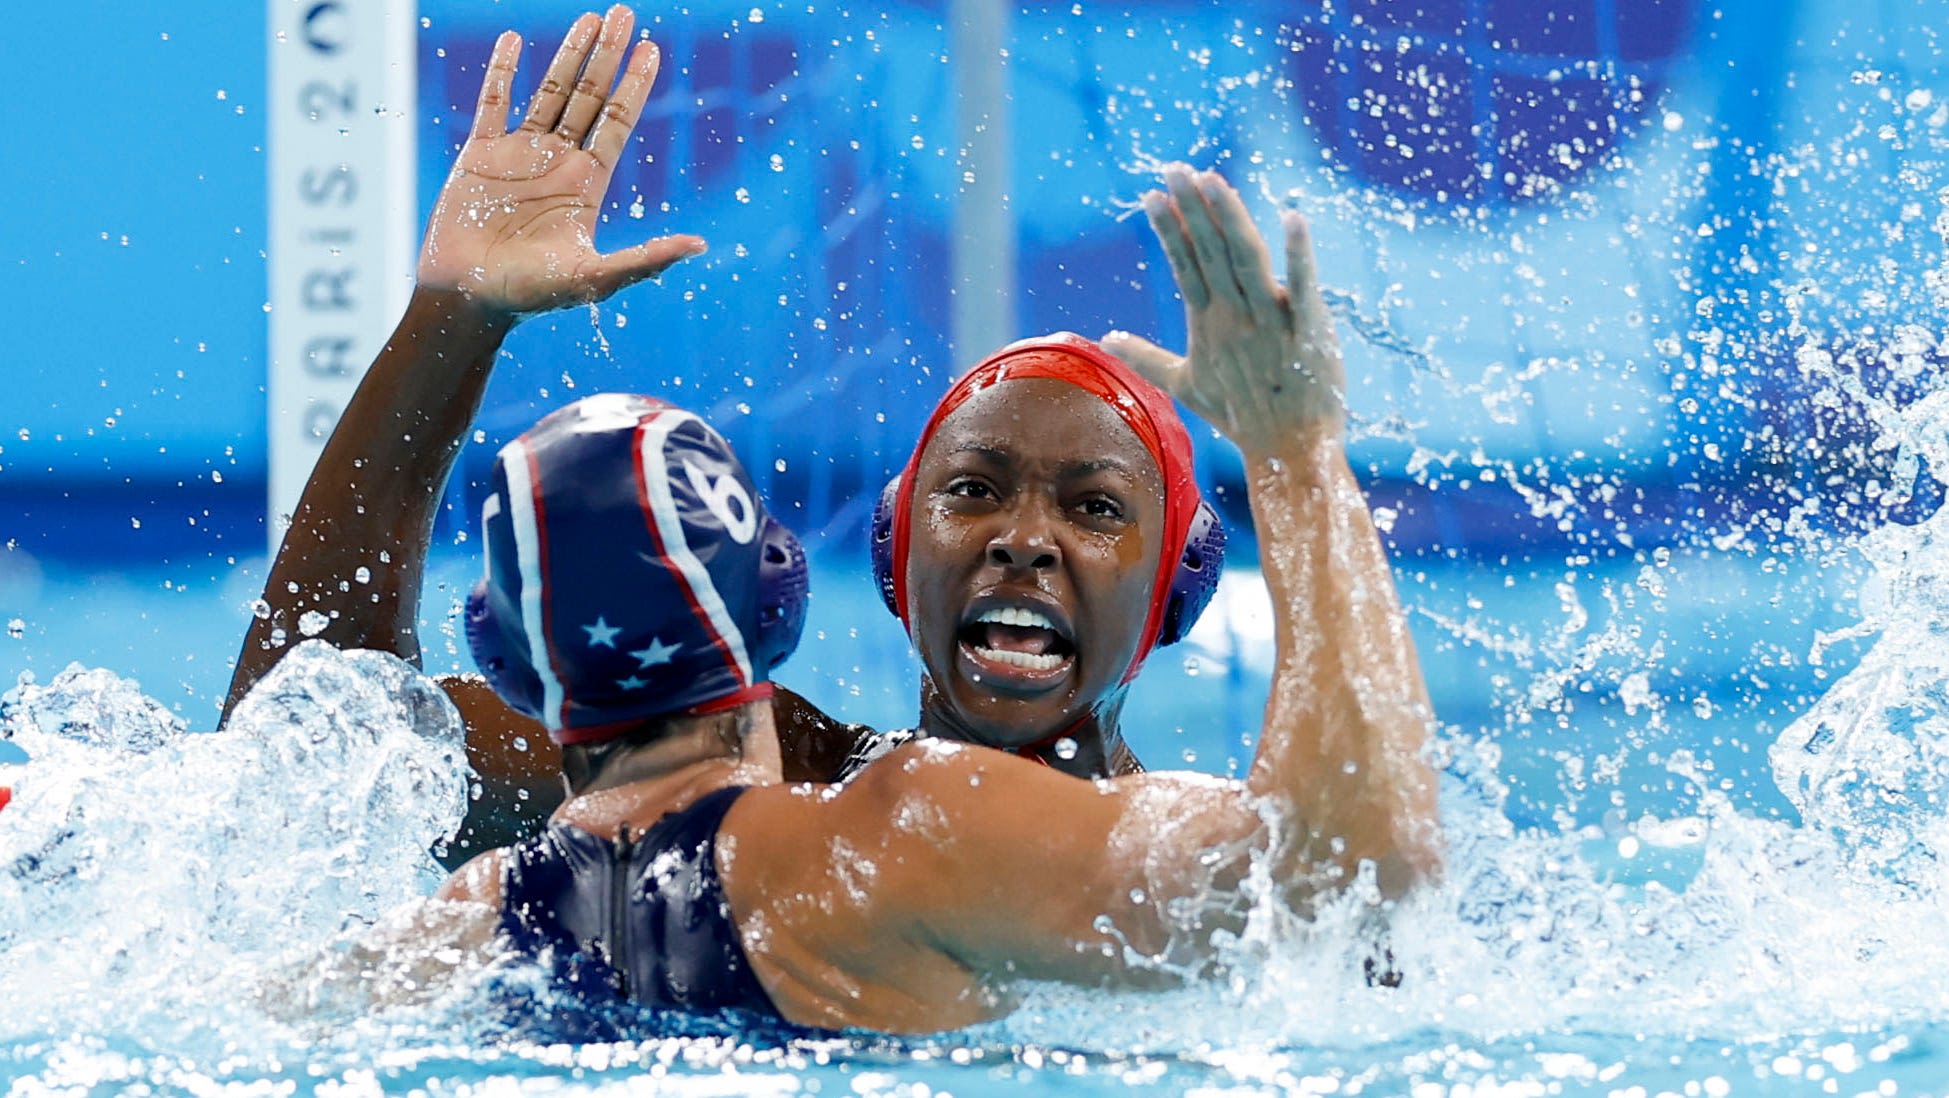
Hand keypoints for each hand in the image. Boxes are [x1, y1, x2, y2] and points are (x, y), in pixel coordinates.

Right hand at [417, 5, 704, 315]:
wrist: (466, 299)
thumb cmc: (530, 295)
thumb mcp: (594, 278)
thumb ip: (645, 259)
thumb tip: (700, 246)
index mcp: (586, 184)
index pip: (618, 122)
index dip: (635, 86)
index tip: (652, 49)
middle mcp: (558, 163)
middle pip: (589, 97)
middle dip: (608, 56)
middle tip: (625, 12)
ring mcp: (518, 154)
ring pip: (548, 92)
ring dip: (568, 55)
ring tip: (590, 18)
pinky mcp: (478, 155)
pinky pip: (493, 103)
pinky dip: (502, 72)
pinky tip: (516, 41)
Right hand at [1103, 166, 1344, 459]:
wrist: (1289, 451)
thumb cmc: (1241, 416)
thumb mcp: (1186, 384)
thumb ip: (1146, 357)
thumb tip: (1107, 340)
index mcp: (1209, 323)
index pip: (1186, 266)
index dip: (1170, 230)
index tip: (1152, 194)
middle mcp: (1236, 317)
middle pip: (1212, 252)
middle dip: (1193, 209)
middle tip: (1175, 169)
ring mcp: (1272, 322)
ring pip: (1247, 259)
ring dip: (1230, 219)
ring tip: (1212, 180)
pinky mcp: (1309, 329)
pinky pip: (1303, 286)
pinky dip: (1299, 254)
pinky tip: (1292, 217)